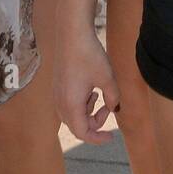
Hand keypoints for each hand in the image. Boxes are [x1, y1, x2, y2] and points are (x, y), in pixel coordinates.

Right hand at [54, 21, 119, 144]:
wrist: (72, 35)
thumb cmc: (89, 56)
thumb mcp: (107, 78)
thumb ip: (113, 97)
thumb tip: (115, 108)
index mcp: (71, 106)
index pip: (83, 133)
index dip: (97, 138)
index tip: (111, 137)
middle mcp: (60, 104)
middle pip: (78, 126)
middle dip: (96, 122)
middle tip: (110, 105)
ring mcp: (57, 96)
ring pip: (74, 115)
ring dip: (89, 111)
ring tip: (100, 93)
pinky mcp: (57, 88)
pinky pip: (70, 105)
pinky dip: (83, 103)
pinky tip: (91, 89)